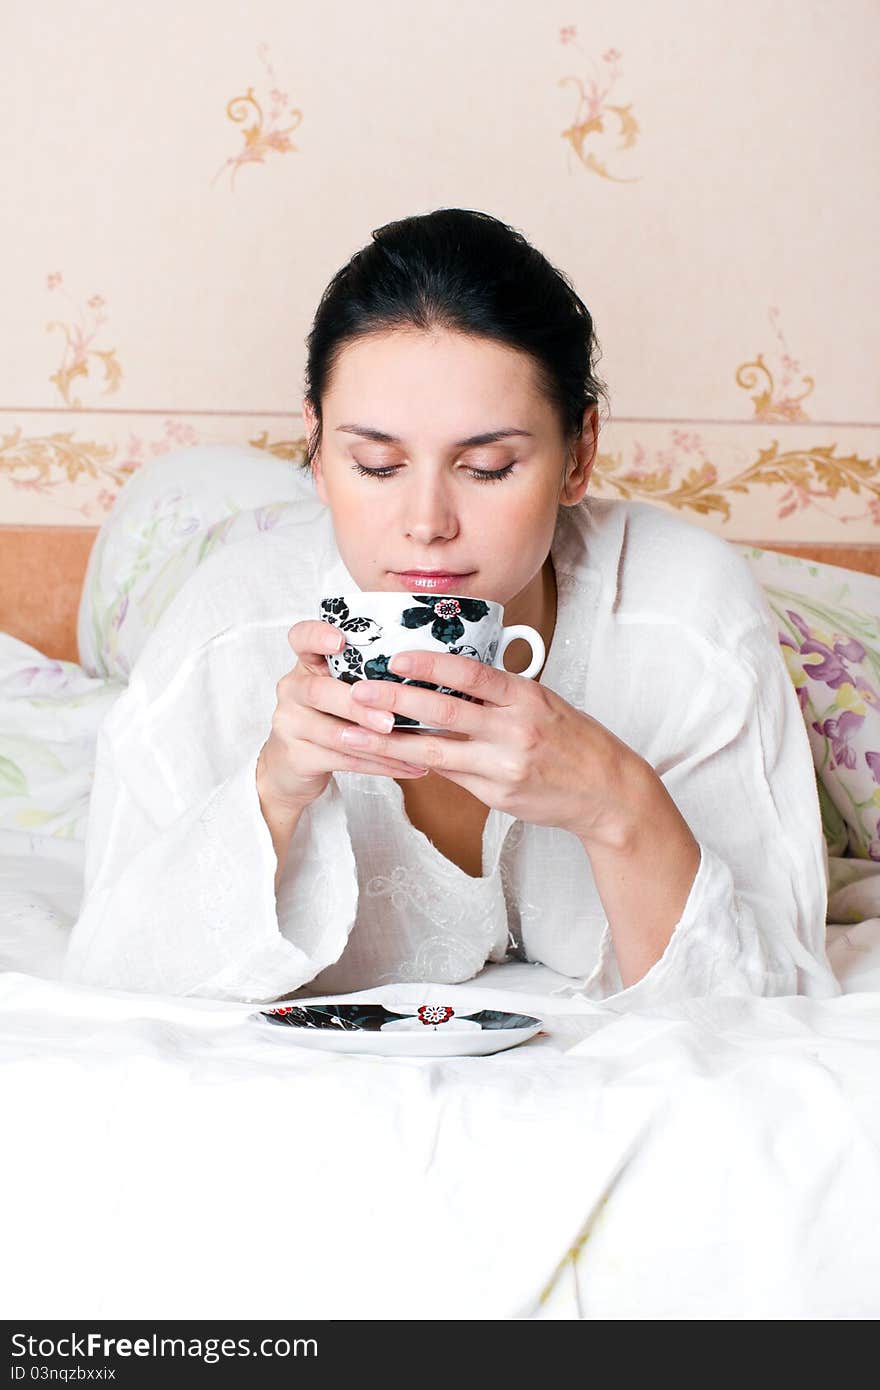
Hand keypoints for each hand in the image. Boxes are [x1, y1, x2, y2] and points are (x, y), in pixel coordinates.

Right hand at [256, 620, 430, 810]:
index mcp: (307, 665)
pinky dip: (378, 765)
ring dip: (375, 742)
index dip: (317, 636)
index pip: (301, 638)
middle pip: (319, 691)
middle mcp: (293, 690)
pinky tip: (406, 767)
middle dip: (359, 706)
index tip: (340, 640)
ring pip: (334, 733)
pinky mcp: (296, 757)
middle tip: (391, 719)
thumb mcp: (341, 689)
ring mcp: (290, 724)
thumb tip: (426, 670)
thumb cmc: (329, 717)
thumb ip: (367, 676)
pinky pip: (342, 761)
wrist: (293, 763)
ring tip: (411, 749)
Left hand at [346, 648, 646, 843]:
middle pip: (444, 711)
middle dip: (395, 700)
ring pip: (435, 751)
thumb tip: (447, 679)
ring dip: (390, 741)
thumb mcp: (543, 703)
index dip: (431, 664)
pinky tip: (390, 756)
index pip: (472, 673)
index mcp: (526, 697)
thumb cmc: (574, 741)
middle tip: (359, 691)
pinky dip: (418, 763)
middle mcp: (515, 729)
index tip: (397, 656)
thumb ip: (499, 693)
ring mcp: (504, 765)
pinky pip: (449, 775)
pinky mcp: (497, 794)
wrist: (607, 792)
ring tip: (355, 732)